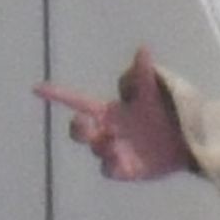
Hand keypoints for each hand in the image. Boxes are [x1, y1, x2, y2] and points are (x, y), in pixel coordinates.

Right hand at [35, 47, 192, 180]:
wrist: (182, 139)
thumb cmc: (161, 113)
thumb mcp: (153, 93)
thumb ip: (144, 73)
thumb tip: (143, 48)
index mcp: (107, 110)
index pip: (77, 101)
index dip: (57, 94)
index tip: (37, 88)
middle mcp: (106, 130)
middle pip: (79, 130)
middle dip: (77, 128)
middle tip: (84, 122)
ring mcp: (113, 150)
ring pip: (95, 149)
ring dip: (102, 145)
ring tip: (116, 143)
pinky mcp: (124, 168)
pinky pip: (110, 170)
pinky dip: (112, 166)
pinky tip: (120, 160)